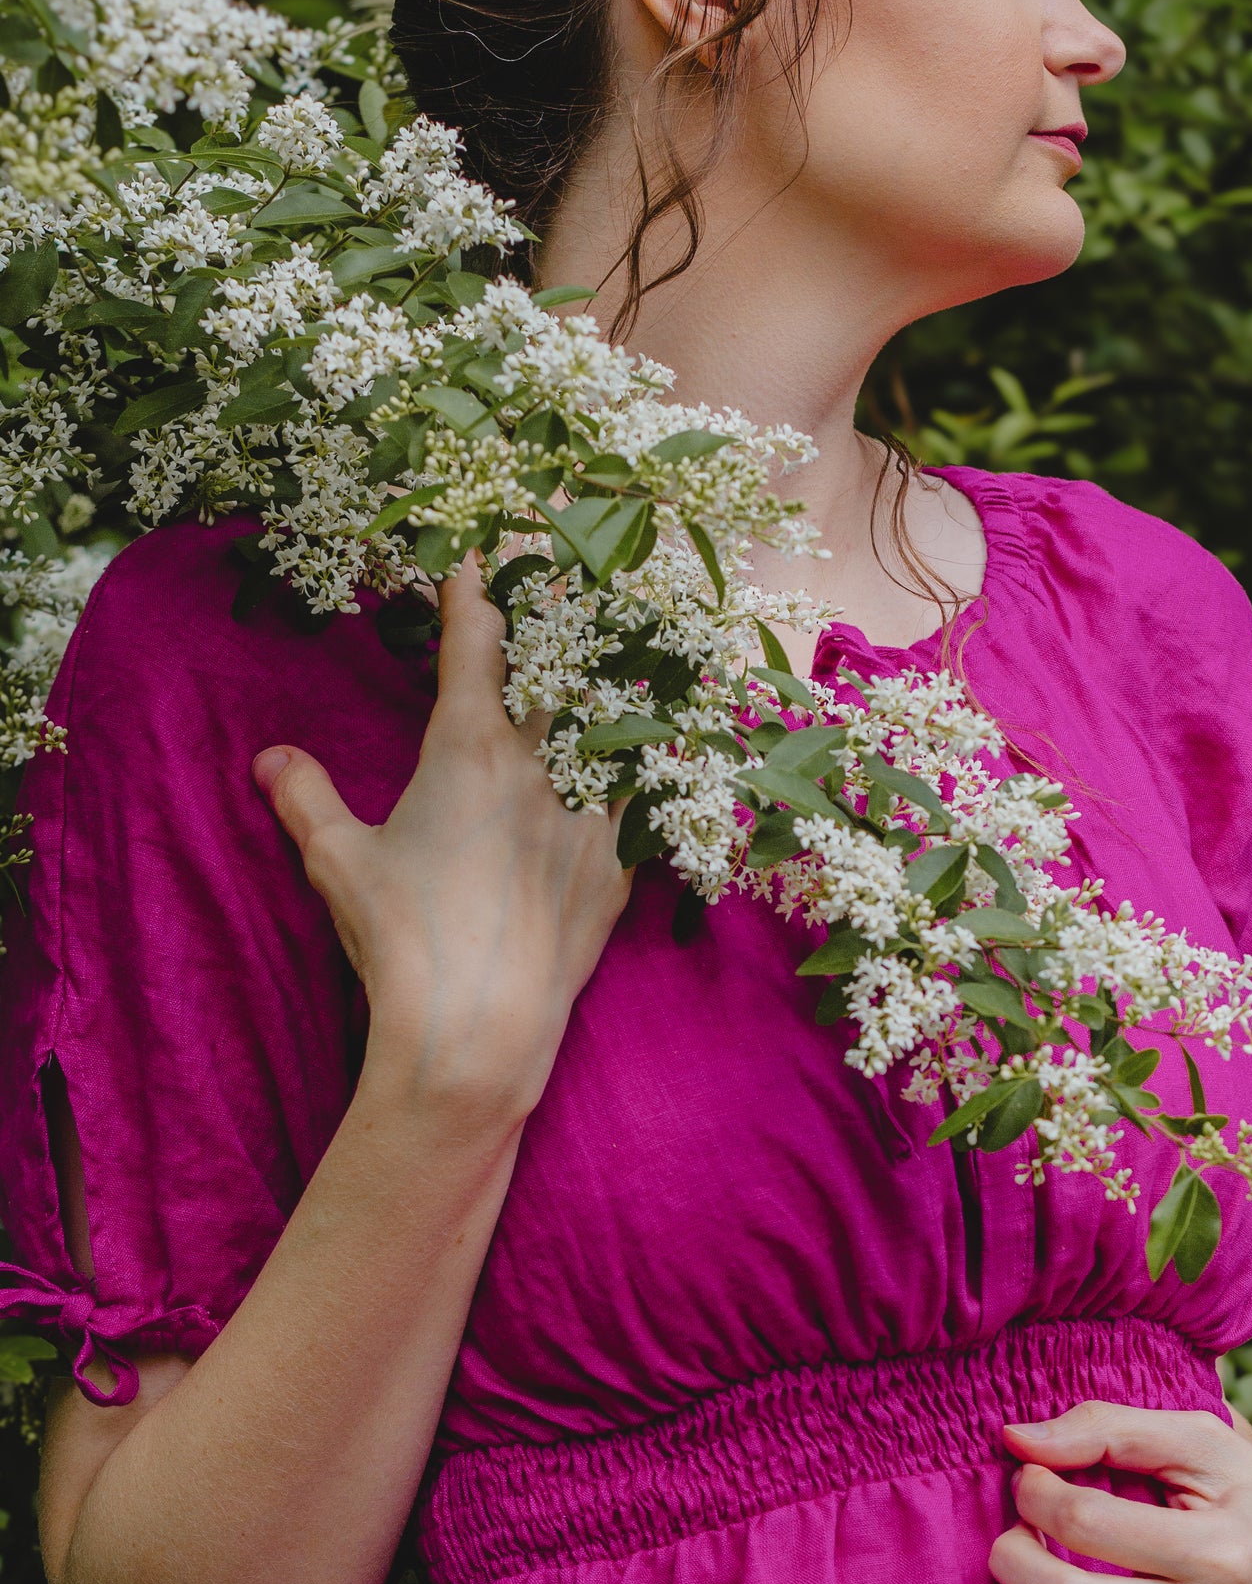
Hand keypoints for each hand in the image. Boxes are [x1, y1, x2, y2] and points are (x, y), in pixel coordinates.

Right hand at [253, 562, 631, 1125]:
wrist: (480, 1027)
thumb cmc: (402, 940)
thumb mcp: (338, 862)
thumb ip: (306, 798)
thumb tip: (271, 760)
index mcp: (470, 749)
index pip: (475, 647)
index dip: (472, 594)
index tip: (474, 556)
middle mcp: (543, 766)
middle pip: (562, 668)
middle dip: (559, 620)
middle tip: (568, 578)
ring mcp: (592, 815)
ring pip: (617, 723)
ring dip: (613, 686)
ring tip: (624, 653)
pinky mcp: (618, 868)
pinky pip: (642, 798)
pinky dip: (642, 769)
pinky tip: (649, 762)